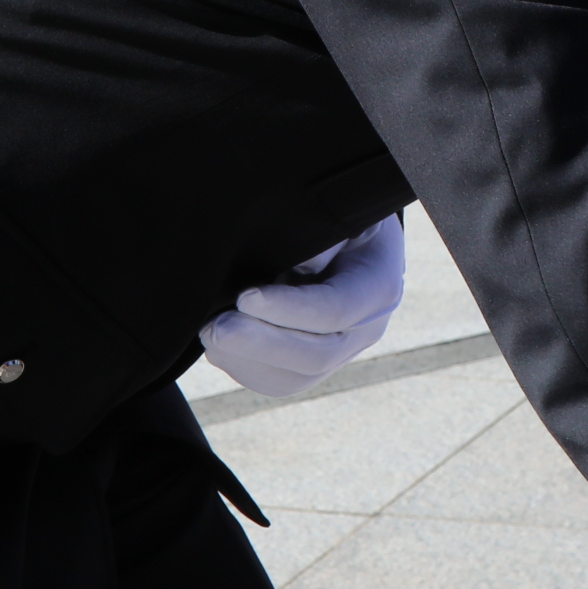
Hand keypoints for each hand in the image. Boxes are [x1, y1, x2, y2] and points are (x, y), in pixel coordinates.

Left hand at [198, 213, 406, 397]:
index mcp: (377, 284)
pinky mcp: (312, 361)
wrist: (347, 234)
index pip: (337, 309)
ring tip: (210, 333)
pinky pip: (278, 380)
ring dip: (245, 361)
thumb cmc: (336, 214)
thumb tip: (302, 265)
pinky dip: (243, 366)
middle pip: (316, 356)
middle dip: (260, 345)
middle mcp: (365, 327)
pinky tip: (219, 344)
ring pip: (294, 378)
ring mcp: (340, 351)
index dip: (289, 309)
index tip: (245, 297)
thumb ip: (320, 233)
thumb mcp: (334, 208)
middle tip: (215, 327)